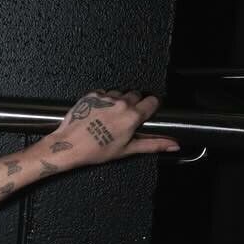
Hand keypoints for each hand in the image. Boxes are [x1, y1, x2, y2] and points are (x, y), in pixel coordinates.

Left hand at [44, 90, 179, 167]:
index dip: (151, 107)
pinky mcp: (92, 95)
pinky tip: (98, 113)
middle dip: (134, 104)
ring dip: (118, 101)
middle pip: (136, 95)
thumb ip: (153, 144)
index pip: (152, 101)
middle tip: (126, 118)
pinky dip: (104, 100)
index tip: (147, 113)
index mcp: (133, 115)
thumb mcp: (127, 149)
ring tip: (110, 117)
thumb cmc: (96, 150)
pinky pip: (104, 93)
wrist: (69, 145)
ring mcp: (105, 97)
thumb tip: (174, 145)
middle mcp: (121, 102)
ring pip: (119, 93)